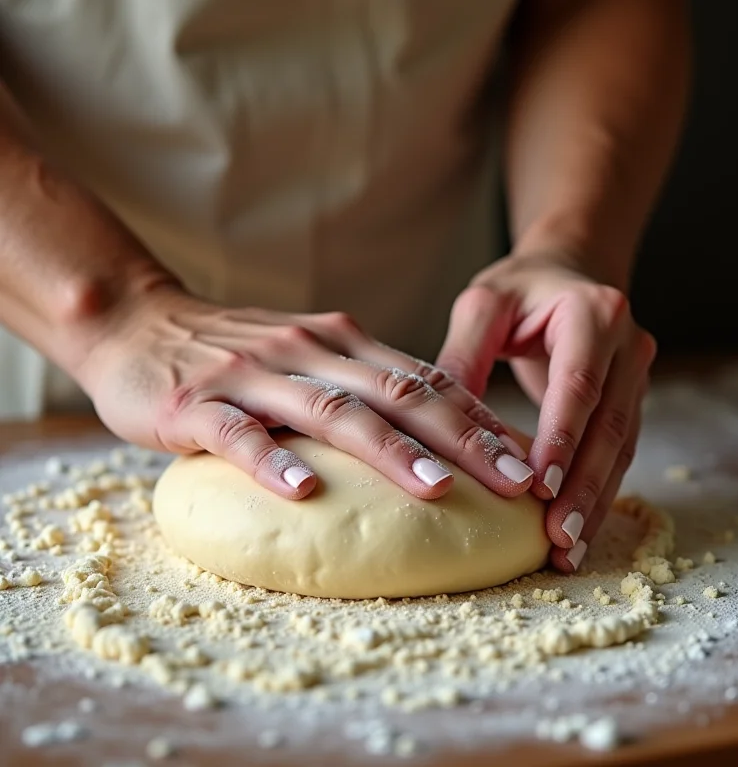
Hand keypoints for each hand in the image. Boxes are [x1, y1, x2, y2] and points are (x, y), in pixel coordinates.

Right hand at [75, 285, 535, 501]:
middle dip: (463, 438)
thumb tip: (427, 427)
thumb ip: (357, 383)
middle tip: (516, 481)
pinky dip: (273, 461)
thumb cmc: (232, 351)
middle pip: (398, 394)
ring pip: (333, 412)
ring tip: (437, 487)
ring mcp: (253, 375)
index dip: (479, 419)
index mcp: (339, 342)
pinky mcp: (197, 403)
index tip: (526, 458)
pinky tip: (303, 492)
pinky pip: (241, 435)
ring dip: (389, 450)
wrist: (135, 321)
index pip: (424, 378)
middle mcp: (307, 351)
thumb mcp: (305, 356)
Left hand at [437, 251, 655, 570]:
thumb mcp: (484, 305)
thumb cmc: (521, 288)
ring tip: (569, 550)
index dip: (562, 438)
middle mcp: (628, 347)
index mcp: (594, 315)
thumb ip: (464, 355)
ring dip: (596, 502)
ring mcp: (637, 376)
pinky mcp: (631, 401)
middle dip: (584, 487)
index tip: (541, 489)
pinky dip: (599, 494)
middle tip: (557, 538)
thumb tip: (434, 419)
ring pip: (621, 450)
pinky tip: (579, 529)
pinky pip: (619, 454)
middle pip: (610, 427)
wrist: (571, 270)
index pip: (579, 384)